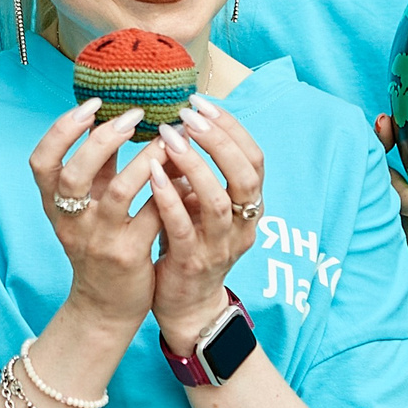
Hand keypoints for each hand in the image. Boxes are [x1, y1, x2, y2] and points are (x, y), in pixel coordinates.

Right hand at [30, 100, 163, 329]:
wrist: (105, 305)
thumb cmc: (98, 243)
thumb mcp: (87, 206)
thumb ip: (95, 166)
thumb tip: (107, 115)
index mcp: (54, 205)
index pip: (41, 162)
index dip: (60, 131)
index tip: (90, 107)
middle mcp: (71, 222)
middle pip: (75, 174)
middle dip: (104, 140)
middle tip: (135, 116)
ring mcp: (99, 241)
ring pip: (120, 192)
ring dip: (147, 160)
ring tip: (168, 139)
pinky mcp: (129, 257)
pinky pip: (153, 215)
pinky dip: (170, 190)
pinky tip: (184, 172)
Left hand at [148, 95, 266, 341]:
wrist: (186, 304)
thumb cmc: (192, 243)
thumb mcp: (203, 205)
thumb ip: (201, 172)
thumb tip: (184, 123)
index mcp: (249, 206)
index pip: (254, 158)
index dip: (232, 129)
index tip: (203, 103)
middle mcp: (243, 224)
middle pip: (246, 176)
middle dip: (218, 141)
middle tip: (188, 115)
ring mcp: (220, 246)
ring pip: (219, 201)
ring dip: (194, 165)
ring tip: (168, 138)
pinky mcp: (193, 264)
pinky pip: (184, 228)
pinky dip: (170, 198)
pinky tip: (153, 174)